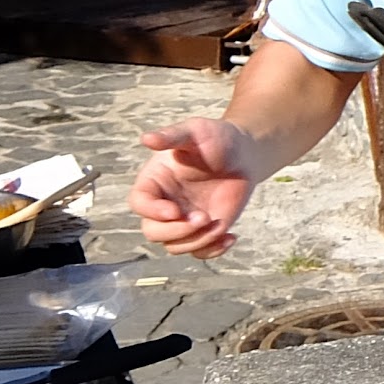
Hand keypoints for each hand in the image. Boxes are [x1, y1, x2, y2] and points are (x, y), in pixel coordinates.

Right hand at [128, 119, 259, 258]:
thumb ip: (172, 136)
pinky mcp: (204, 230)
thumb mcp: (195, 132)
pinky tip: (231, 236)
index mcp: (155, 180)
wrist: (244, 154)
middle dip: (177, 231)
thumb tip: (146, 138)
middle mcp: (164, 203)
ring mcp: (183, 219)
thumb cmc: (216, 139)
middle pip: (153, 232)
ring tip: (221, 224)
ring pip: (175, 246)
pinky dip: (213, 251)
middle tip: (204, 218)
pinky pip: (199, 251)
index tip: (175, 210)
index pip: (139, 202)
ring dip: (198, 241)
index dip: (152, 211)